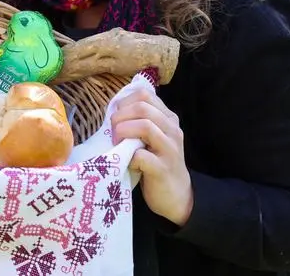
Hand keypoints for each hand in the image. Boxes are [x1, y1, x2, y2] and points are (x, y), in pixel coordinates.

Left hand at [110, 86, 193, 225]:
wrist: (176, 195)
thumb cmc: (156, 162)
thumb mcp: (151, 137)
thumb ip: (139, 120)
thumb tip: (113, 108)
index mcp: (168, 118)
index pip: (144, 94)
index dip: (124, 102)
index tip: (115, 117)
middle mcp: (172, 130)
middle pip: (143, 107)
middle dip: (120, 117)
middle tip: (113, 132)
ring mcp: (170, 149)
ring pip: (145, 126)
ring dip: (123, 132)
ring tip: (117, 144)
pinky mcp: (162, 169)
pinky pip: (141, 155)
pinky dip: (129, 157)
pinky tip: (128, 162)